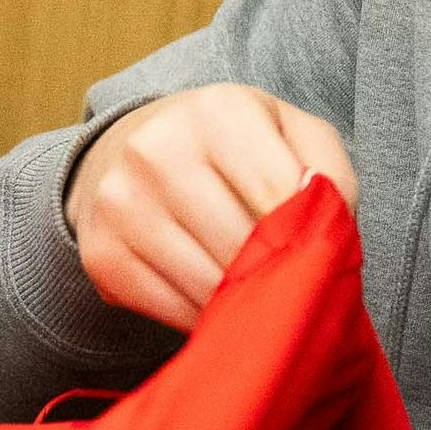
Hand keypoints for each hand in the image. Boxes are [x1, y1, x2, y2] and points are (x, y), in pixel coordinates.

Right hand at [65, 85, 356, 328]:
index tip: (316, 250)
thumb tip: (325, 231)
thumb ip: (330, 173)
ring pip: (207, 286)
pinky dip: (203, 317)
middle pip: (242, 246)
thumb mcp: (289, 134)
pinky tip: (214, 299)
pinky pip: (170, 310)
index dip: (309, 236)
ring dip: (242, 301)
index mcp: (215, 112)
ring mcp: (120, 205)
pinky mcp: (101, 255)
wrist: (129, 151)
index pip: (281, 195)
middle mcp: (156, 151)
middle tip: (290, 280)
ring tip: (254, 289)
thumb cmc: (230, 149)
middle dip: (276, 274)